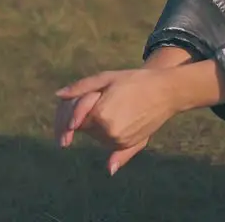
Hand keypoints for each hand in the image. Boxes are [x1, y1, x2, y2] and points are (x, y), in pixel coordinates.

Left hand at [54, 69, 179, 168]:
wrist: (166, 92)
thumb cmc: (135, 80)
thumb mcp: (107, 78)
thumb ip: (80, 88)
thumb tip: (58, 95)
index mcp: (101, 115)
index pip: (74, 118)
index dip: (71, 111)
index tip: (66, 118)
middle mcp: (108, 132)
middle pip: (83, 126)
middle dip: (81, 114)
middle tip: (92, 98)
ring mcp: (118, 142)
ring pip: (94, 134)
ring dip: (93, 122)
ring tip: (110, 104)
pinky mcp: (128, 146)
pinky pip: (107, 143)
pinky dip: (103, 135)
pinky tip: (110, 128)